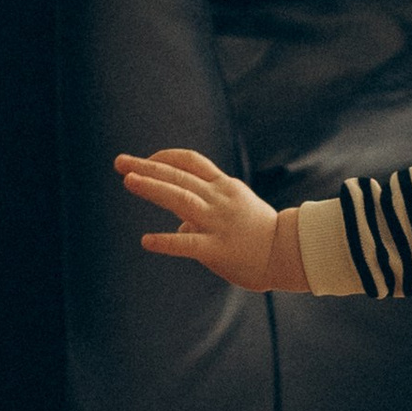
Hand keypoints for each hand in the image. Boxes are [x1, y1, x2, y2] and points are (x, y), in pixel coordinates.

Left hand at [116, 148, 301, 292]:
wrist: (290, 253)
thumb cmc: (261, 233)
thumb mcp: (236, 211)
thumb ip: (206, 212)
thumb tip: (180, 227)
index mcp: (224, 187)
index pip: (191, 162)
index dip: (164, 157)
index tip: (144, 160)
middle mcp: (220, 199)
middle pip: (178, 176)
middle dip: (147, 167)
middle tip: (120, 162)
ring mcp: (219, 223)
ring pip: (181, 199)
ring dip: (153, 188)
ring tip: (128, 181)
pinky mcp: (218, 249)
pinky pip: (188, 244)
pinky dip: (165, 241)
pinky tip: (146, 241)